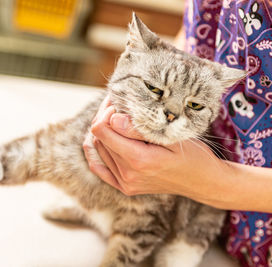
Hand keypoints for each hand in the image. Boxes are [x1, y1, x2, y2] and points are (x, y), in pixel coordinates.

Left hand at [84, 96, 229, 202]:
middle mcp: (127, 174)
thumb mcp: (173, 136)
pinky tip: (105, 139)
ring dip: (103, 132)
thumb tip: (112, 119)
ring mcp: (124, 183)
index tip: (120, 104)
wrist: (204, 182)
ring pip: (97, 149)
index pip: (102, 131)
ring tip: (117, 119)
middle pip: (98, 138)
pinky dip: (97, 151)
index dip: (107, 113)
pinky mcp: (124, 187)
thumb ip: (140, 130)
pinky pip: (98, 167)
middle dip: (104, 118)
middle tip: (118, 106)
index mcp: (139, 160)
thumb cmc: (193, 155)